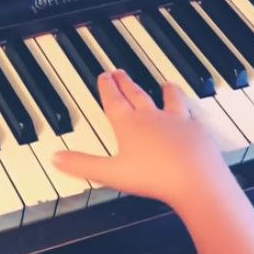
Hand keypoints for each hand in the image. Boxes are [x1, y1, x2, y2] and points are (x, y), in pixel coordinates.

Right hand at [52, 69, 230, 207]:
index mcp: (129, 124)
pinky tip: (193, 112)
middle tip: (121, 73)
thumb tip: (56, 158)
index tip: (104, 76)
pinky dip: (190, 111)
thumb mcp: (110, 173)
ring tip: (164, 84)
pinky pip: (193, 115)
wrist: (195, 180)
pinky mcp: (198, 131)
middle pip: (137, 95)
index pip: (114, 100)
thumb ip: (82, 164)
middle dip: (127, 84)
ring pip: (170, 99)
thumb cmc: (153, 176)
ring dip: (165, 91)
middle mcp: (153, 117)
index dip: (107, 88)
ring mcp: (178, 122)